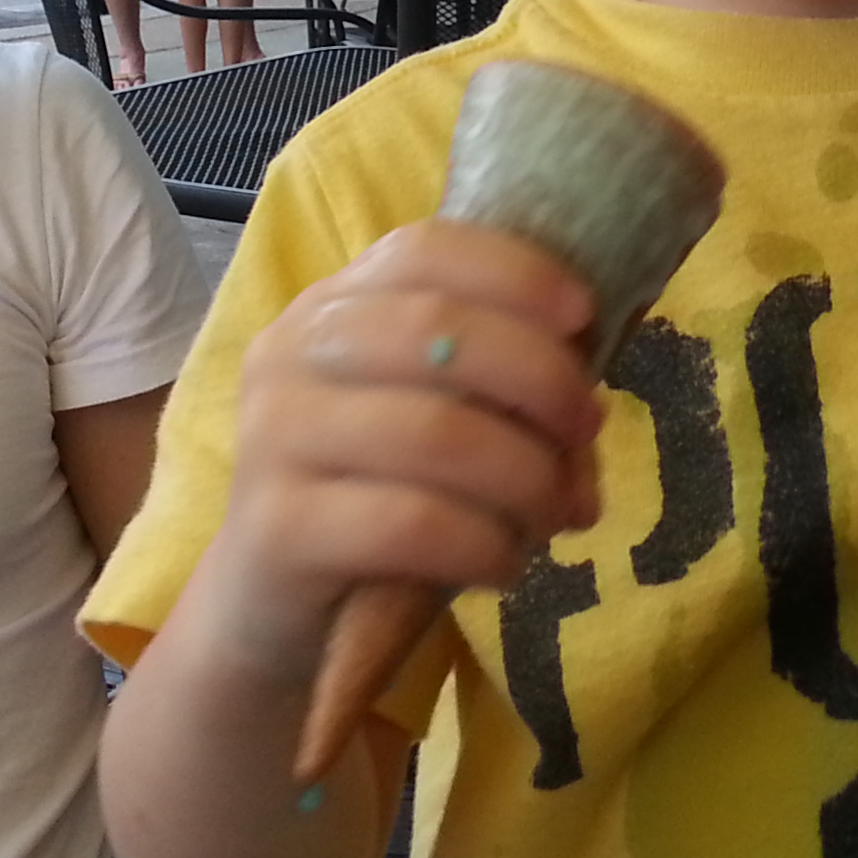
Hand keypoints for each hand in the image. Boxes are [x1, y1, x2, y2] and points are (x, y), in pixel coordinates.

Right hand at [204, 220, 602, 662]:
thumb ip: (491, 383)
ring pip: (435, 433)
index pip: (423, 250)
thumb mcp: (427, 417)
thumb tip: (589, 400)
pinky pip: (413, 524)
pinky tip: (505, 566)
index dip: (515, 274)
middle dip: (539, 377)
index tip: (584, 316)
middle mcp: (289, 355)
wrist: (268, 607)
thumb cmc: (371, 495)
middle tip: (589, 430)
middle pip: (437, 330)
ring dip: (527, 475)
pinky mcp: (279, 528)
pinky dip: (485, 545)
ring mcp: (274, 438)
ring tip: (558, 514)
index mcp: (328, 306)